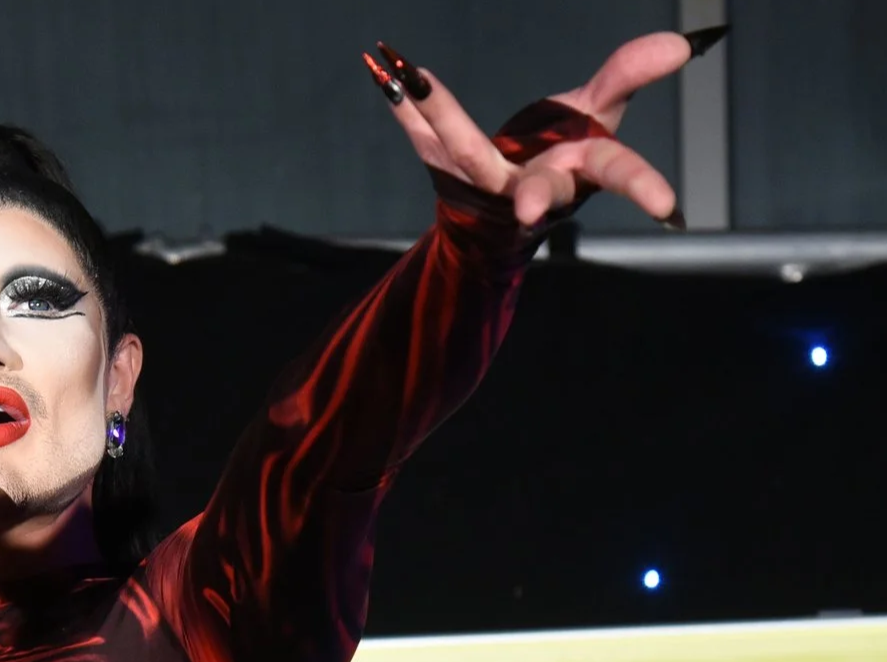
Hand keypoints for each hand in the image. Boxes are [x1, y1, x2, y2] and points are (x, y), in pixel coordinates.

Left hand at [367, 31, 719, 227]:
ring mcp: (487, 185)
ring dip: (445, 120)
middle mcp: (534, 185)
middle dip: (535, 197)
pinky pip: (423, 137)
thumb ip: (629, 75)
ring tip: (415, 81)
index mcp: (578, 168)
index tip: (666, 207)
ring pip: (468, 155)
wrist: (498, 211)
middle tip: (528, 211)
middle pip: (540, 189)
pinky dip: (404, 107)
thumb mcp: (597, 112)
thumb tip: (682, 45)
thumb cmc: (557, 153)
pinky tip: (384, 78)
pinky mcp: (448, 173)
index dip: (643, 186)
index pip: (618, 172)